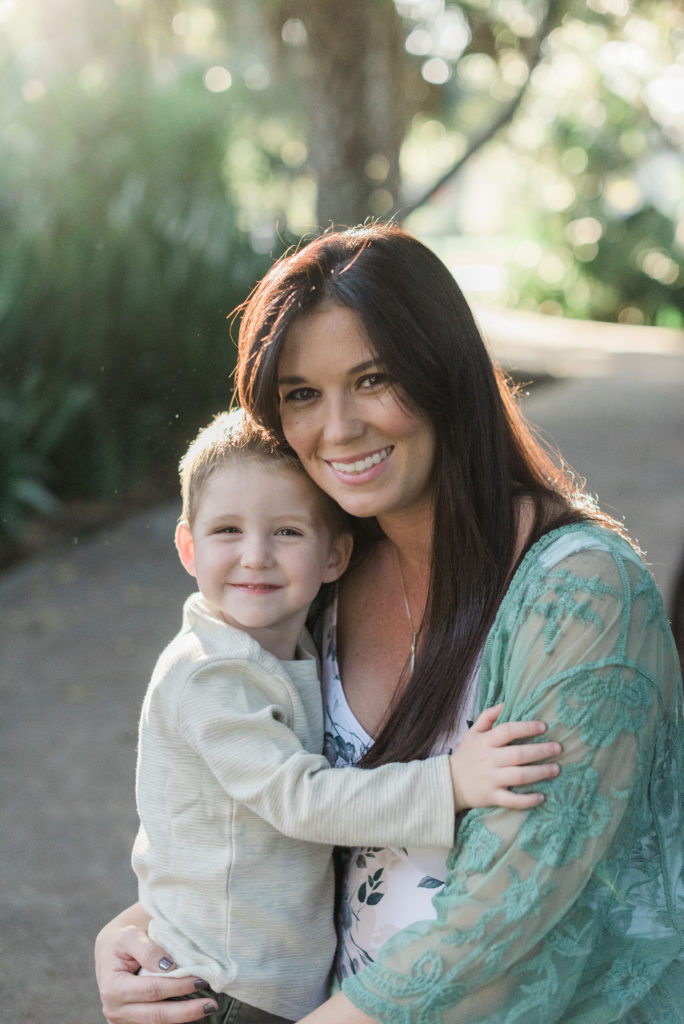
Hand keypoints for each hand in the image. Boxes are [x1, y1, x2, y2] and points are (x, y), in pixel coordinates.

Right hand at [94, 905, 217, 1023]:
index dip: (178, 987)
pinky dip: (174, 1019)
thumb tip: (168, 967)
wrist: (110, 949)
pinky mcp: (132, 1021)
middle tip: (212, 1004)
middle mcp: (115, 1009)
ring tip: (206, 1008)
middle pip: (156, 1015)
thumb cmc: (120, 939)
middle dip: (186, 1011)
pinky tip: (191, 1011)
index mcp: (113, 987)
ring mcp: (123, 1019)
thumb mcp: (129, 935)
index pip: (152, 990)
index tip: (201, 980)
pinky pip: (154, 1023)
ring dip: (183, 1017)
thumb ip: (148, 951)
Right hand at [449, 704, 560, 810]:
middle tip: (558, 748)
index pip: (508, 731)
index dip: (526, 728)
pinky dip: (527, 800)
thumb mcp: (473, 732)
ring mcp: (491, 779)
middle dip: (540, 751)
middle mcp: (490, 759)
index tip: (543, 726)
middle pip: (518, 754)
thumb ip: (488, 716)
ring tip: (556, 769)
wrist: (450, 782)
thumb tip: (506, 703)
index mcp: (486, 742)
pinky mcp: (492, 796)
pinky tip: (542, 797)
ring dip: (540, 772)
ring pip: (519, 776)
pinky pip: (512, 800)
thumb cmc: (467, 755)